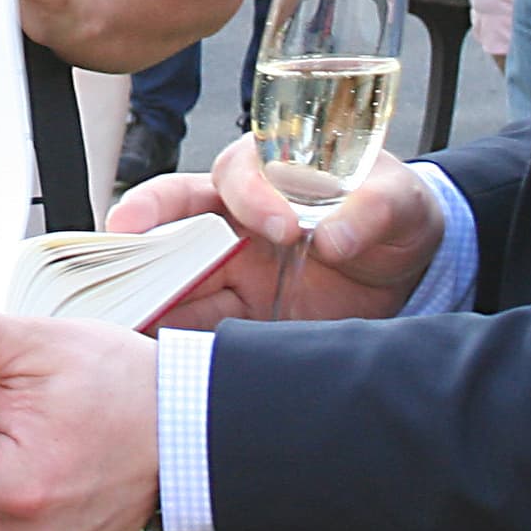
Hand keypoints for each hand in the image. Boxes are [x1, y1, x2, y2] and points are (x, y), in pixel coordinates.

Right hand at [109, 137, 440, 326]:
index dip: (250, 197)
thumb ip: (373, 209)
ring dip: (150, 299)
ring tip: (129, 322)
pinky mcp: (241, 315)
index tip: (282, 227)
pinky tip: (162, 357)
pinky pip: (198, 326)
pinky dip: (174, 340)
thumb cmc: (391, 212)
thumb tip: (337, 234)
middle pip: (173, 222)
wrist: (406, 270)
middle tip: (125, 262)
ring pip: (175, 279)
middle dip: (142, 242)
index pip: (236, 174)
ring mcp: (232, 269)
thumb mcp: (398, 201)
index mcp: (268, 173)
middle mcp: (235, 217)